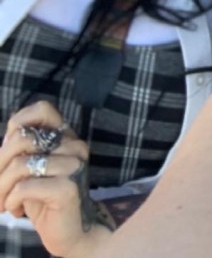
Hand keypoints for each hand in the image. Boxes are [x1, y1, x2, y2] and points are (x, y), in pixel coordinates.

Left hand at [0, 101, 112, 256]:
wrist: (69, 231)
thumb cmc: (44, 199)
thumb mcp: (30, 169)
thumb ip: (22, 149)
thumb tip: (8, 137)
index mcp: (65, 137)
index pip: (43, 110)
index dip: (19, 123)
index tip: (9, 149)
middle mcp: (74, 146)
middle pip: (22, 140)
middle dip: (0, 167)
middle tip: (0, 188)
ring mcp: (74, 165)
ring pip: (21, 165)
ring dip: (3, 188)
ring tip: (5, 202)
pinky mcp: (68, 187)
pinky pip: (25, 186)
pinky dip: (12, 200)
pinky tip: (17, 210)